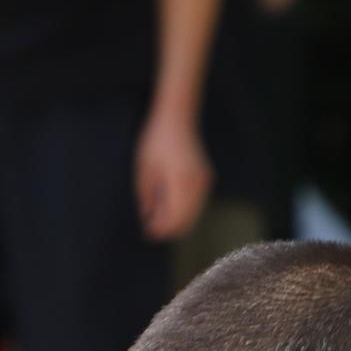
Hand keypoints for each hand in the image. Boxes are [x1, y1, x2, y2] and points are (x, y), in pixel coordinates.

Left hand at [134, 109, 212, 240]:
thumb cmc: (155, 141)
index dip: (160, 230)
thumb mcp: (144, 170)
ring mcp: (204, 182)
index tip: (146, 232)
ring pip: (192, 215)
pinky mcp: (206, 178)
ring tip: (156, 216)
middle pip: (185, 222)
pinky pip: (196, 205)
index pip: (174, 219)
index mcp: (181, 182)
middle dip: (168, 229)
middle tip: (150, 229)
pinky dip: (183, 211)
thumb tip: (148, 219)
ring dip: (175, 221)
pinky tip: (166, 205)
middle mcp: (197, 184)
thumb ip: (146, 198)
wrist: (177, 118)